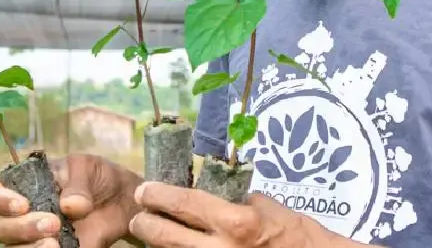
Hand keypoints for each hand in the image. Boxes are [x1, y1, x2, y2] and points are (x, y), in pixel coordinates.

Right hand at [0, 153, 143, 247]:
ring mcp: (30, 237)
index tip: (22, 204)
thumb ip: (77, 183)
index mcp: (18, 185)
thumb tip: (68, 207)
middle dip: (21, 228)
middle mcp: (17, 214)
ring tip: (57, 244)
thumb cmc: (97, 177)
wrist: (122, 202)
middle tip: (54, 223)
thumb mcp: (88, 167)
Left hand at [129, 181, 355, 247]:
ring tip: (150, 235)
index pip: (183, 203)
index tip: (144, 190)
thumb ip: (233, 199)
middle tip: (138, 215)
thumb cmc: (293, 233)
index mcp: (236, 221)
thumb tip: (205, 190)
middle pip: (167, 236)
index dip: (158, 195)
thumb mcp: (265, 206)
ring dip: (158, 246)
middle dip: (146, 224)